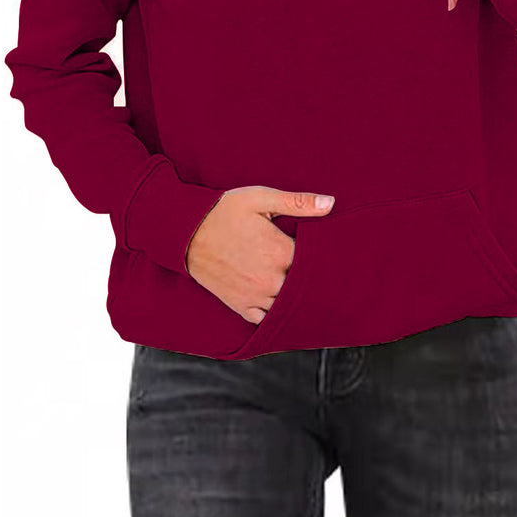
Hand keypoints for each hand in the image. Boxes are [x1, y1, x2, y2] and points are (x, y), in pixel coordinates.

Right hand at [186, 186, 335, 324]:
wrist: (185, 232)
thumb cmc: (223, 211)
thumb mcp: (260, 198)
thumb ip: (298, 202)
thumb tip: (331, 203)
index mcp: (280, 252)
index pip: (315, 261)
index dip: (321, 255)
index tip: (324, 248)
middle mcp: (271, 279)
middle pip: (304, 285)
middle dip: (309, 277)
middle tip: (316, 268)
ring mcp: (256, 296)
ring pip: (288, 304)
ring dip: (293, 295)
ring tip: (297, 282)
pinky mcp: (241, 306)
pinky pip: (266, 318)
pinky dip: (274, 311)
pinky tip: (278, 299)